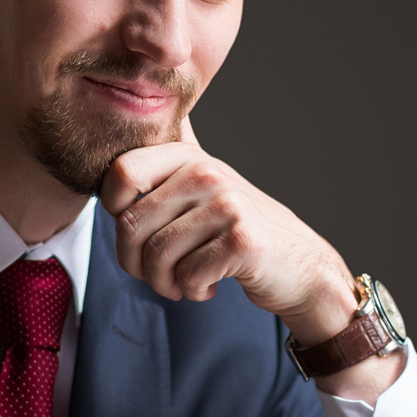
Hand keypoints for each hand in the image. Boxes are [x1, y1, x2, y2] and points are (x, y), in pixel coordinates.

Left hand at [101, 117, 354, 342]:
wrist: (299, 266)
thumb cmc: (236, 233)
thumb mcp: (201, 189)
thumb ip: (165, 164)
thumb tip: (121, 125)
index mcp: (189, 156)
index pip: (120, 174)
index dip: (117, 214)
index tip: (143, 233)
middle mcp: (207, 172)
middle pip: (130, 224)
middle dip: (134, 264)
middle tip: (159, 275)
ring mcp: (227, 204)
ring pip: (155, 256)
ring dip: (164, 284)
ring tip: (183, 283)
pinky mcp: (242, 241)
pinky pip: (187, 276)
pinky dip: (192, 292)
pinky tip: (209, 286)